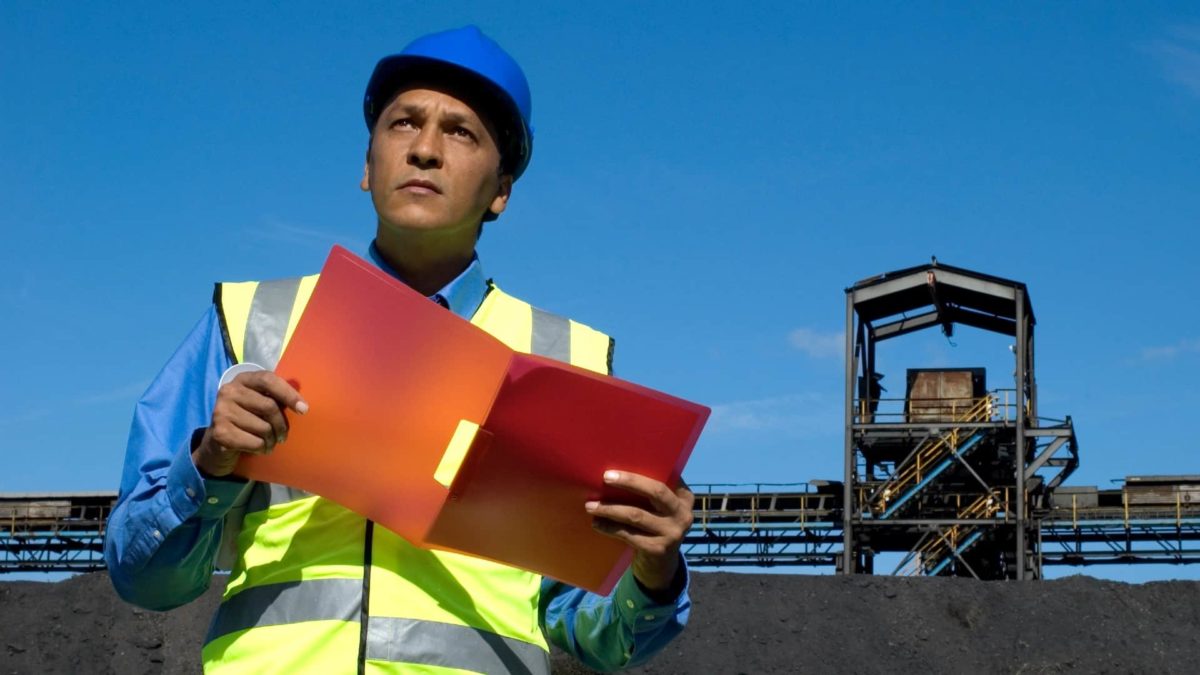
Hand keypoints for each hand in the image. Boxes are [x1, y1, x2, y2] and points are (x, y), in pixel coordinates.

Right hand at [192, 371, 307, 477]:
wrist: (217, 441)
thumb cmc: (247, 418)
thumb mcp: (258, 402)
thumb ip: (275, 397)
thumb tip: (302, 404)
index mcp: (242, 379)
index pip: (268, 380)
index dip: (288, 394)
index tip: (304, 409)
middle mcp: (228, 391)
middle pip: (269, 406)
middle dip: (281, 425)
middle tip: (283, 436)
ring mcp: (221, 411)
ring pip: (263, 427)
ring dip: (272, 440)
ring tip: (270, 442)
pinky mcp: (220, 432)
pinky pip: (255, 442)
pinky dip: (262, 448)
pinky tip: (260, 448)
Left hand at [586, 470, 694, 593]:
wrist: (661, 564)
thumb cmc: (654, 525)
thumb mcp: (660, 507)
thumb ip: (649, 491)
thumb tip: (616, 469)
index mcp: (684, 497)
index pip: (666, 476)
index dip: (645, 470)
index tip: (624, 463)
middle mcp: (683, 514)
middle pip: (656, 492)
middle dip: (630, 482)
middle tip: (606, 477)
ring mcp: (672, 533)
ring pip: (636, 515)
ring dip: (611, 509)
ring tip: (591, 505)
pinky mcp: (658, 549)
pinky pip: (629, 535)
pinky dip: (610, 528)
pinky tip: (597, 523)